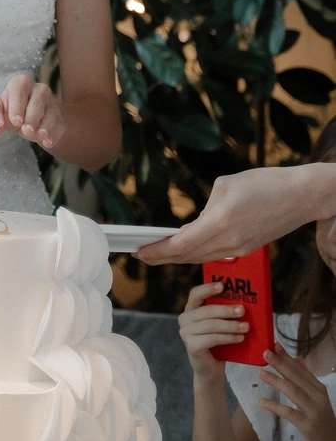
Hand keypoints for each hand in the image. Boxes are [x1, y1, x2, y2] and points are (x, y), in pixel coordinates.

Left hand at [0, 75, 62, 150]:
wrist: (23, 121)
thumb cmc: (7, 110)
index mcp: (20, 83)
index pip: (20, 88)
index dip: (18, 105)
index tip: (16, 121)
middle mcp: (38, 89)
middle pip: (38, 100)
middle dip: (32, 117)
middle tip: (26, 131)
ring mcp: (51, 103)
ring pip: (52, 111)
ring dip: (46, 126)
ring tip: (39, 136)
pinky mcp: (59, 117)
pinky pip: (60, 124)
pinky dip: (55, 134)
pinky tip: (48, 142)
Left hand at [137, 166, 335, 263]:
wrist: (301, 196)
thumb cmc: (264, 183)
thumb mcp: (225, 186)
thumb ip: (205, 209)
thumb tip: (195, 227)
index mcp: (220, 222)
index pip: (181, 245)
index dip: (157, 251)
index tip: (139, 252)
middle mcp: (229, 241)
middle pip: (188, 256)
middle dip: (162, 257)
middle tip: (141, 255)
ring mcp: (240, 249)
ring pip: (201, 257)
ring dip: (178, 257)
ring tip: (158, 253)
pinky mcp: (247, 248)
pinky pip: (216, 254)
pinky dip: (197, 252)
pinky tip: (186, 248)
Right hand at [179, 282, 246, 384]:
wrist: (211, 369)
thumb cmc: (218, 343)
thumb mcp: (219, 324)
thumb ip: (224, 313)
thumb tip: (243, 303)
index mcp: (190, 309)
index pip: (195, 294)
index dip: (207, 288)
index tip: (222, 285)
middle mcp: (184, 319)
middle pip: (206, 311)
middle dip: (226, 310)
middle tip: (242, 310)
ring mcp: (186, 333)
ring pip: (211, 325)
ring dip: (231, 326)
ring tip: (245, 327)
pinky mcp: (192, 346)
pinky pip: (212, 339)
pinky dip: (228, 338)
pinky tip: (240, 338)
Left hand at [258, 343, 335, 440]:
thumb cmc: (321, 420)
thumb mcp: (316, 397)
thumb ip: (306, 378)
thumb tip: (298, 358)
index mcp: (319, 388)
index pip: (301, 370)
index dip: (287, 357)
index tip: (274, 345)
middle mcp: (318, 397)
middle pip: (297, 377)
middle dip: (280, 364)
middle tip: (265, 352)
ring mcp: (313, 411)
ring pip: (293, 392)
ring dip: (276, 381)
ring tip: (261, 372)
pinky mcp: (307, 426)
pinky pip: (290, 413)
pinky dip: (276, 407)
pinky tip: (263, 402)